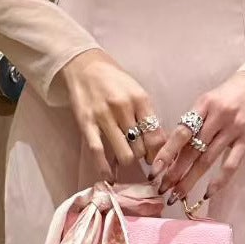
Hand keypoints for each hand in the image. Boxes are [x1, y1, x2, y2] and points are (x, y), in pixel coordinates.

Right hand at [59, 49, 165, 175]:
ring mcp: (104, 117)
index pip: (156, 135)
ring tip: (127, 159)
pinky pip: (98, 152)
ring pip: (124, 154)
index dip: (159, 153)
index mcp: (140, 99)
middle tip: (141, 157)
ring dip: (128, 161)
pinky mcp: (86, 124)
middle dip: (143, 156)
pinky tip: (109, 177)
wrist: (84, 66)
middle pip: (141, 148)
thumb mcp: (136, 92)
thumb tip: (160, 143)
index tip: (158, 159)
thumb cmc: (114, 81)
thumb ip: (147, 115)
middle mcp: (123, 108)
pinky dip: (105, 168)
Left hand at [151, 70, 244, 201]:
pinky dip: (219, 181)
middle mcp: (217, 116)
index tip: (154, 171)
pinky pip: (231, 164)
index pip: (180, 133)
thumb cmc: (233, 91)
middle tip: (161, 190)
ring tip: (177, 196)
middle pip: (191, 150)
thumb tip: (175, 148)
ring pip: (207, 160)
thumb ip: (195, 120)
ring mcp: (234, 129)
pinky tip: (207, 194)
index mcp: (204, 104)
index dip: (166, 154)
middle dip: (174, 173)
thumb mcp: (210, 99)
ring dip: (190, 180)